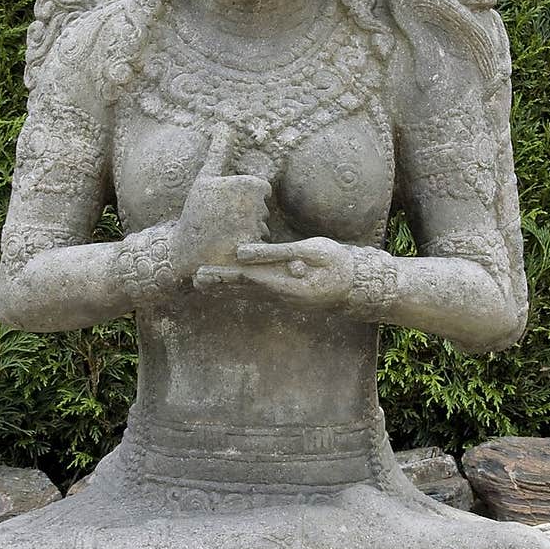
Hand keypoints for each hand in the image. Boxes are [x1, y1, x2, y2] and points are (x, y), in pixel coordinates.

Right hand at [169, 125, 270, 279]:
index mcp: (248, 184)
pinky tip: (230, 248)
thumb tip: (224, 124)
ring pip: (263, 228)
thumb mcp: (206, 178)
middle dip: (248, 216)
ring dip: (249, 233)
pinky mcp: (252, 248)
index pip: (263, 189)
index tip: (227, 203)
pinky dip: (249, 250)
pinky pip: (261, 246)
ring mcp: (253, 228)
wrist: (185, 250)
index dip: (246, 197)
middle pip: (264, 209)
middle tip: (222, 221)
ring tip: (225, 235)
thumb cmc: (197, 211)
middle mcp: (254, 205)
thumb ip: (219, 151)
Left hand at [194, 238, 353, 308]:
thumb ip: (278, 253)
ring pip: (247, 292)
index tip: (203, 272)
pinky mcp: (285, 293)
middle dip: (218, 283)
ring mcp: (282, 297)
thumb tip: (246, 253)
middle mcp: (280, 295)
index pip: (247, 278)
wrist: (356, 286)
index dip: (224, 274)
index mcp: (285, 284)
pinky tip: (227, 285)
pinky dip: (238, 287)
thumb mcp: (312, 251)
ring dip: (224, 287)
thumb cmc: (337, 263)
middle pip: (242, 288)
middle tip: (193, 279)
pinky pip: (256, 291)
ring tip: (202, 282)